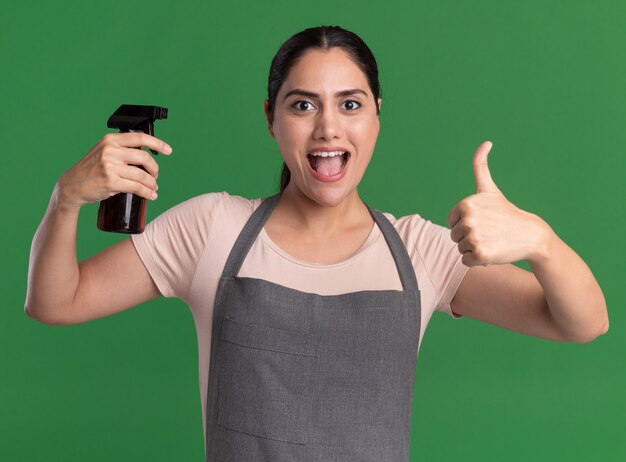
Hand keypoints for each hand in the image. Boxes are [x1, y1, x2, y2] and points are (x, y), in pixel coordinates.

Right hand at [57, 132, 171, 208]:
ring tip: (153, 188)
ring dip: (152, 183)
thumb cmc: (90, 169)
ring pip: (143, 176)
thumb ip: (120, 149)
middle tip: (155, 176)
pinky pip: (137, 188)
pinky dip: (147, 192)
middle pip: (145, 158)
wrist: (72, 185)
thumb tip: (145, 154)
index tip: (168, 150)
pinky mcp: (111, 182)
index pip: (140, 138)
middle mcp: (110, 151)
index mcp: (110, 140)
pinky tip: (151, 195)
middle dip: (155, 169)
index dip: (158, 144)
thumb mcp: (103, 151)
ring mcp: (110, 167)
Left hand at [447, 141, 549, 266]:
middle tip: (489, 232)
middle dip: (470, 237)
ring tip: (492, 240)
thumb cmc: (506, 212)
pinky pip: (466, 261)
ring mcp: (473, 237)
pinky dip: (478, 261)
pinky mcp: (480, 254)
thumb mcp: (490, 189)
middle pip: (454, 236)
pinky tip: (493, 251)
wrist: (530, 234)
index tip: (483, 220)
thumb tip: (486, 142)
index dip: (466, 224)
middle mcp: (468, 220)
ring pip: (460, 249)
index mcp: (465, 204)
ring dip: (474, 249)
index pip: (451, 222)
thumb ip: (480, 166)